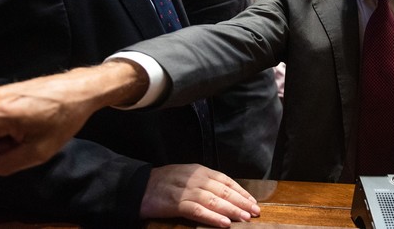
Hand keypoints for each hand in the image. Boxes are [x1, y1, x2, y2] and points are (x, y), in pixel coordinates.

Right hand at [0, 61, 146, 175]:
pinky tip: (32, 121)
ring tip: (35, 128)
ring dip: (7, 139)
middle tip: (32, 140)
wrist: (81, 88)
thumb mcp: (40, 151)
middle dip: (0, 151)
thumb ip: (6, 164)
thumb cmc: (64, 118)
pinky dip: (10, 129)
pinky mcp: (0, 94)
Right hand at [140, 164, 260, 227]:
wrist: (138, 186)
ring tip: (245, 218)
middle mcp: (195, 178)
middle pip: (223, 190)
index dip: (241, 191)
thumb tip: (226, 195)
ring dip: (232, 209)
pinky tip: (224, 223)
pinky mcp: (176, 203)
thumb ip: (204, 183)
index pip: (225, 180)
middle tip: (255, 211)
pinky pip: (198, 211)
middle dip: (241, 201)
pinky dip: (213, 217)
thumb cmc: (164, 183)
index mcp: (199, 170)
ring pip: (214, 200)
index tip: (253, 201)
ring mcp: (185, 190)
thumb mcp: (187, 177)